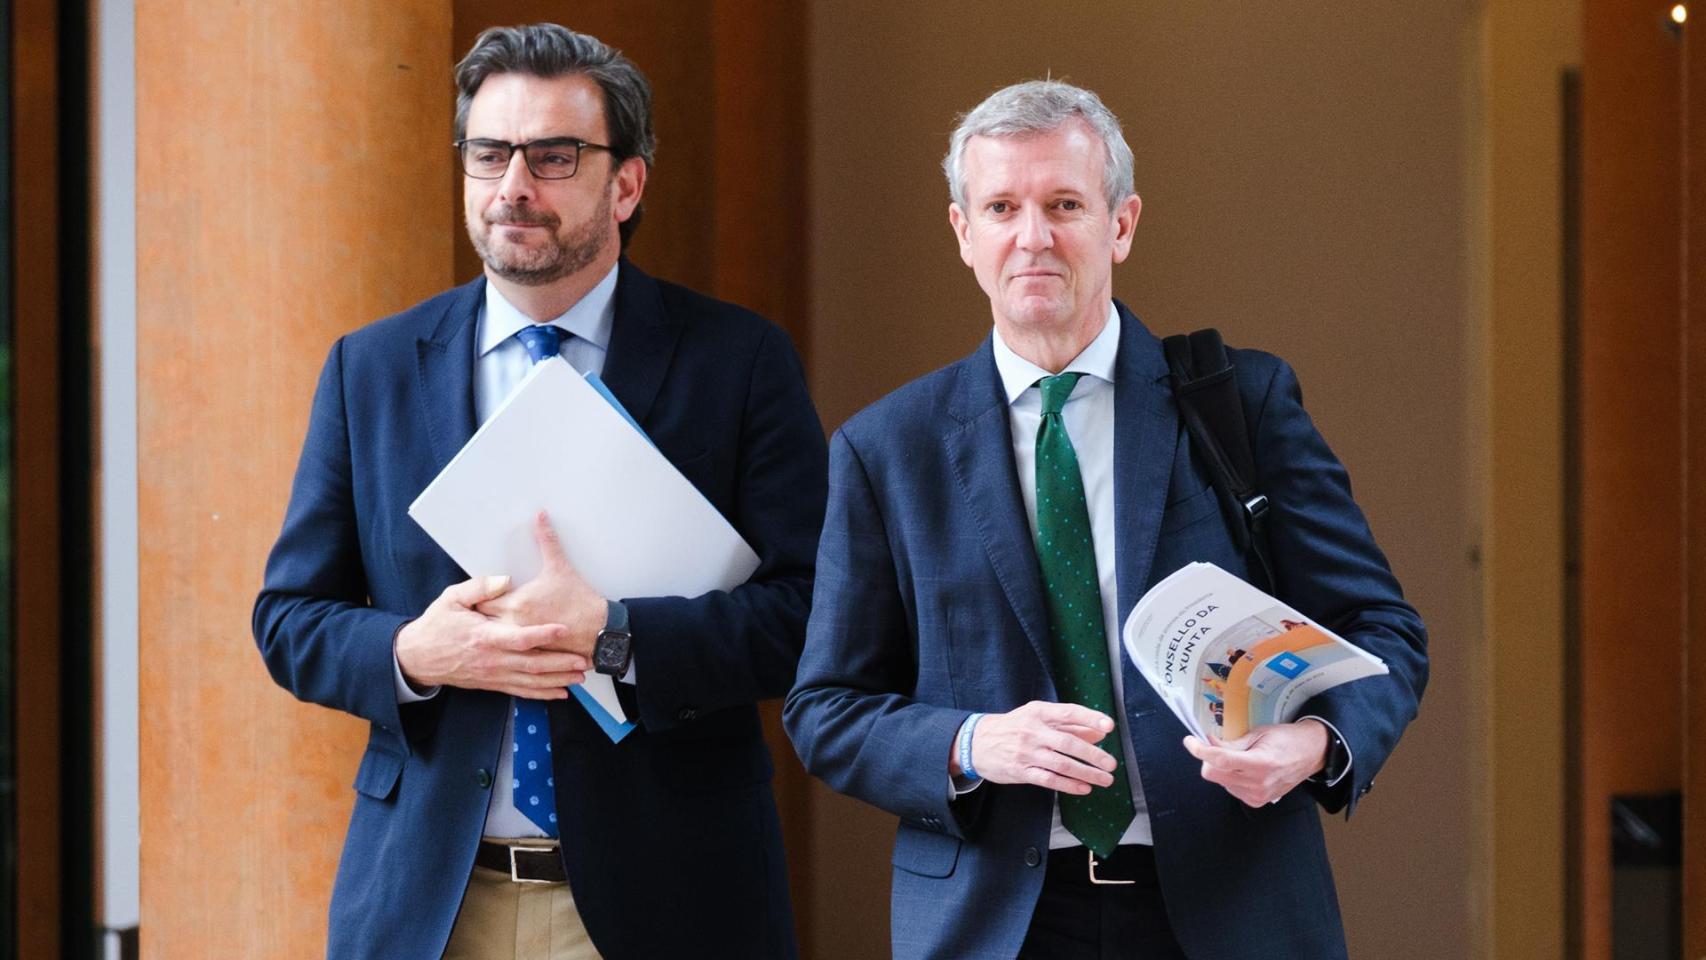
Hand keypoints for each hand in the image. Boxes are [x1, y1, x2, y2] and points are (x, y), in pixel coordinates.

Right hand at [395, 574, 588, 697]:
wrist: (417, 658)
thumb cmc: (436, 626)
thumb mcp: (451, 599)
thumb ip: (479, 587)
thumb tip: (505, 579)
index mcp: (483, 637)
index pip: (519, 637)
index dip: (543, 634)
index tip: (564, 629)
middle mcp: (492, 659)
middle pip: (532, 664)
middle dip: (561, 663)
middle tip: (584, 660)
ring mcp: (493, 674)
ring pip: (531, 681)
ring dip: (558, 680)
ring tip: (581, 676)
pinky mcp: (493, 683)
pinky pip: (521, 691)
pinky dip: (542, 694)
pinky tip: (561, 693)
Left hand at [475, 511, 605, 658]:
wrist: (600, 629)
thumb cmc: (580, 600)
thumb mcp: (560, 567)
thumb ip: (546, 540)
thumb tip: (540, 516)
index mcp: (517, 603)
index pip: (480, 601)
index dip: (475, 598)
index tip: (474, 595)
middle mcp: (515, 625)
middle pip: (482, 623)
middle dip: (477, 618)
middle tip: (474, 612)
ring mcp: (522, 643)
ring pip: (492, 641)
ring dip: (488, 634)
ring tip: (484, 630)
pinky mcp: (530, 654)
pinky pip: (508, 653)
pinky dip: (503, 648)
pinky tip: (501, 646)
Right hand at [960, 701, 1119, 795]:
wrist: (976, 742)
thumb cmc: (1012, 727)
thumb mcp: (1036, 717)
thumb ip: (1068, 724)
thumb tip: (1098, 731)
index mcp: (1038, 713)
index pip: (1068, 713)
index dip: (1090, 718)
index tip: (1109, 726)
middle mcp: (1032, 731)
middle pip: (1068, 743)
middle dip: (1093, 754)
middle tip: (1111, 763)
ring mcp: (1026, 753)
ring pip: (1061, 764)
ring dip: (1086, 773)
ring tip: (1104, 779)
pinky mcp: (1020, 771)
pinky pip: (1049, 780)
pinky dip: (1068, 785)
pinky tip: (1083, 788)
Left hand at [1183, 718, 1328, 806]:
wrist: (1310, 755)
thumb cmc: (1286, 739)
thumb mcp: (1258, 734)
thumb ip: (1232, 742)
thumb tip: (1207, 742)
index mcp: (1260, 763)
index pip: (1220, 760)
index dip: (1200, 750)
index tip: (1190, 741)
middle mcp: (1258, 783)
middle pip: (1213, 774)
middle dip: (1208, 759)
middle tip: (1213, 745)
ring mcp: (1257, 795)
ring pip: (1220, 781)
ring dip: (1220, 768)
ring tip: (1238, 757)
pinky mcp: (1257, 802)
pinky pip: (1230, 789)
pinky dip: (1230, 777)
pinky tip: (1244, 769)